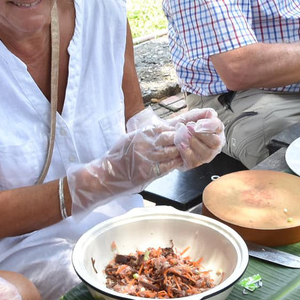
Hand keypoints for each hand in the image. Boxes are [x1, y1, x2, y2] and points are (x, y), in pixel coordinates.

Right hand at [67, 111, 182, 211]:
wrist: (106, 174)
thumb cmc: (119, 156)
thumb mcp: (130, 138)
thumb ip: (146, 134)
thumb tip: (164, 128)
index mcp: (141, 134)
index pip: (165, 126)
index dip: (179, 126)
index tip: (190, 124)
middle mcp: (144, 144)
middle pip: (170, 138)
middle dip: (182, 138)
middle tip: (192, 138)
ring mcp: (146, 158)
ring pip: (170, 152)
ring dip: (181, 151)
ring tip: (188, 150)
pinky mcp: (147, 172)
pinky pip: (166, 167)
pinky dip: (175, 164)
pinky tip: (180, 162)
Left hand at [168, 108, 224, 168]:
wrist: (167, 136)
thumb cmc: (182, 126)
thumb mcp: (190, 117)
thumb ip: (200, 114)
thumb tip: (212, 114)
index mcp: (215, 131)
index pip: (219, 127)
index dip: (210, 125)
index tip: (198, 123)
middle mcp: (213, 146)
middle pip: (215, 142)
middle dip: (201, 134)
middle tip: (189, 126)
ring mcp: (205, 156)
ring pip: (206, 153)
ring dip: (194, 142)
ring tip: (184, 134)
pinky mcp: (193, 164)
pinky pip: (194, 161)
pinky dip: (187, 151)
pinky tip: (181, 144)